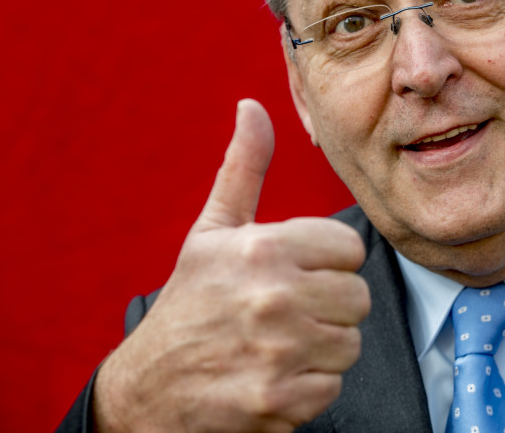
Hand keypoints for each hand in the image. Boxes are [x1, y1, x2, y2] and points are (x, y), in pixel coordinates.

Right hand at [93, 99, 369, 432]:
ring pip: (349, 343)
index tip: (296, 273)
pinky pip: (332, 386)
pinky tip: (273, 375)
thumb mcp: (212, 230)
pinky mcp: (278, 399)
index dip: (327, 263)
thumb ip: (244, 168)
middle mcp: (273, 295)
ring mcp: (276, 350)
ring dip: (320, 349)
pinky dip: (307, 388)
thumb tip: (252, 106)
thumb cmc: (189, 303)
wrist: (147, 389)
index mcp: (264, 247)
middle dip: (328, 307)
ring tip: (279, 343)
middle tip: (286, 312)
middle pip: (357, 297)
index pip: (350, 248)